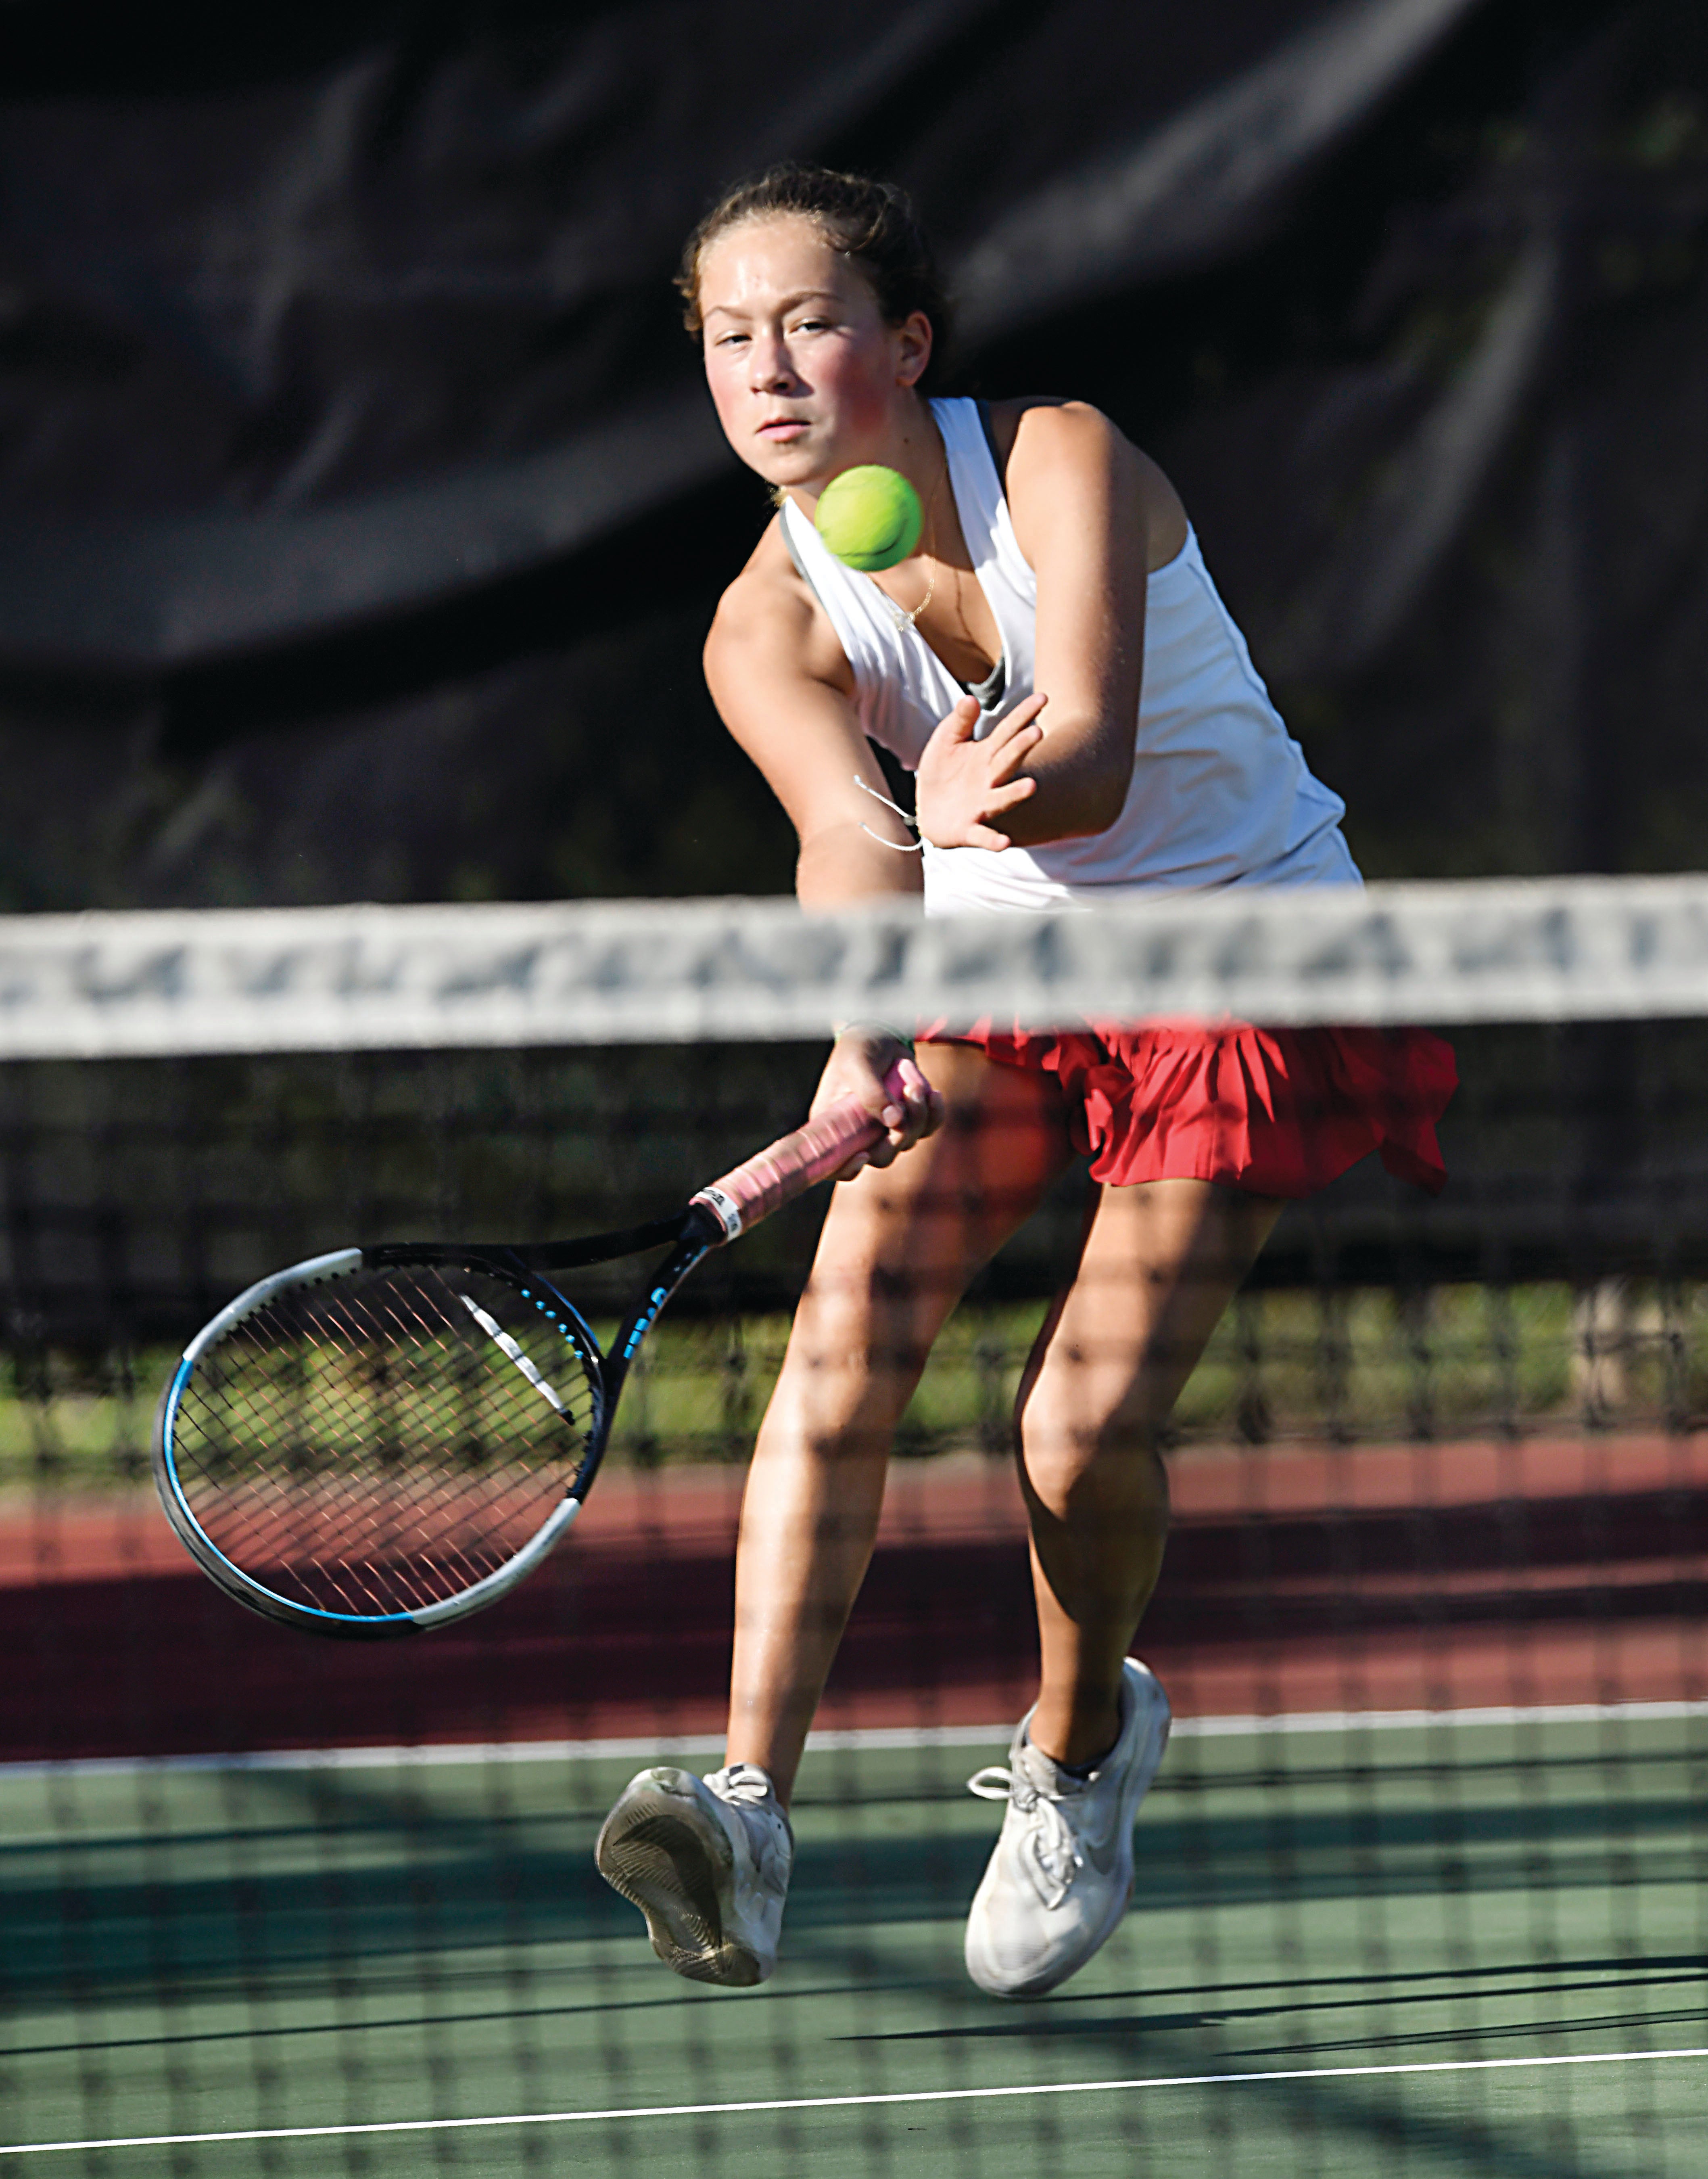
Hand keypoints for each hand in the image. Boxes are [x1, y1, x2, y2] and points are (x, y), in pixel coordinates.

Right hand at [810, 1028, 945, 1179]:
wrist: (883, 1031)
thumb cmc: (860, 1045)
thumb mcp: (857, 1062)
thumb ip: (870, 1091)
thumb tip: (893, 1122)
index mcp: (834, 1123)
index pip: (835, 1163)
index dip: (847, 1169)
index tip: (863, 1155)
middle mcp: (859, 1131)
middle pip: (881, 1156)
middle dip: (899, 1132)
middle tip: (908, 1092)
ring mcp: (885, 1128)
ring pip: (907, 1141)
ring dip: (918, 1113)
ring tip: (914, 1080)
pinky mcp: (909, 1119)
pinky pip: (927, 1129)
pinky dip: (934, 1113)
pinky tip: (933, 1093)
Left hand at [915, 693, 1044, 850]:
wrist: (927, 811)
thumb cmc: (941, 771)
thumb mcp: (946, 740)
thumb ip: (960, 721)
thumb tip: (970, 697)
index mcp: (986, 755)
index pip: (1007, 731)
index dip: (1024, 714)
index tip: (1043, 697)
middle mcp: (989, 779)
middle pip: (1007, 761)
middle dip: (1022, 748)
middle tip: (1038, 732)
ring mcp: (981, 804)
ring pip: (1002, 798)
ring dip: (1016, 793)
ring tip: (1032, 786)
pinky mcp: (968, 829)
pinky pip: (983, 835)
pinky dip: (994, 840)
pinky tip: (1005, 843)